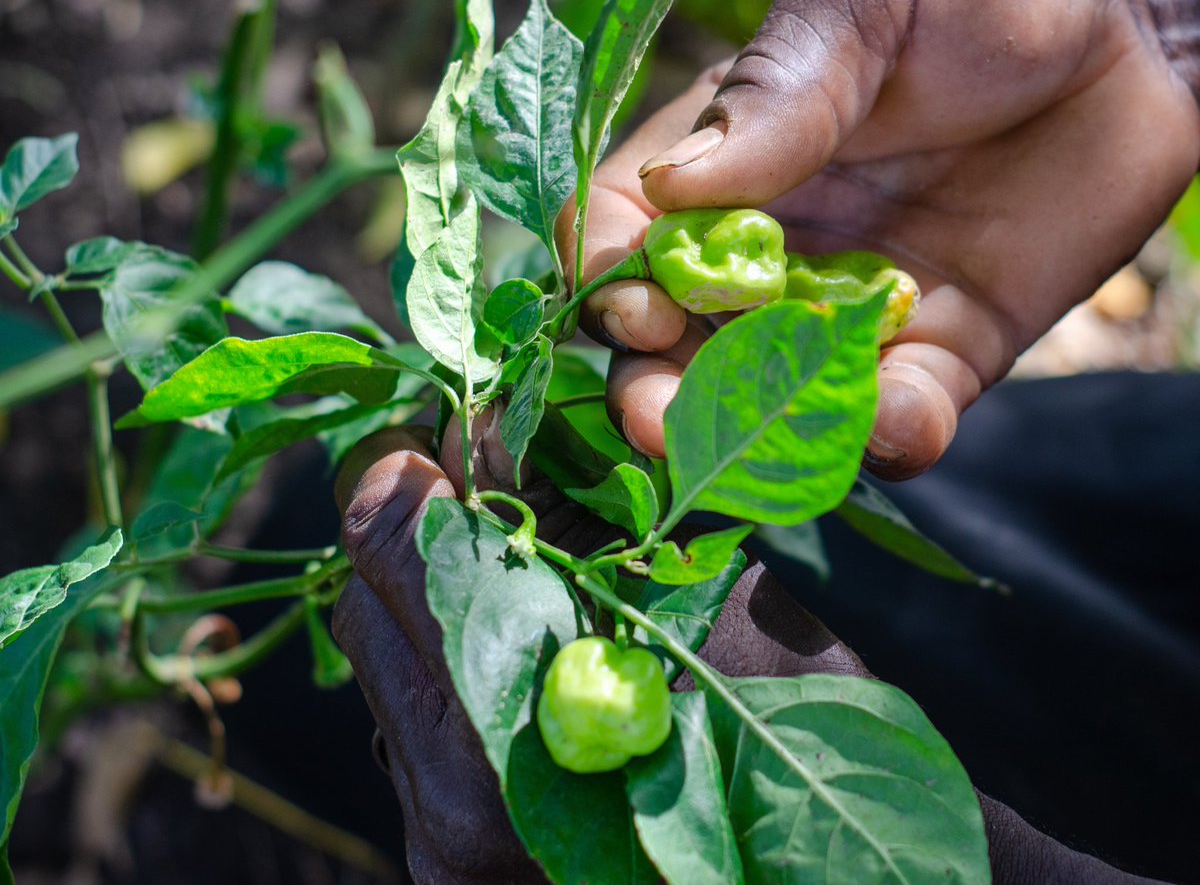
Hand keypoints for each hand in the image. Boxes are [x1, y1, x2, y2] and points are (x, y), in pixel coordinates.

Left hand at [331, 423, 1165, 883]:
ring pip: (382, 674)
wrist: (828, 870)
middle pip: (366, 612)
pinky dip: (449, 670)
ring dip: (429, 607)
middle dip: (414, 538)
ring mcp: (445, 844)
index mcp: (518, 722)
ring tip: (508, 574)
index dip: (410, 474)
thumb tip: (477, 431)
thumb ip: (573, 518)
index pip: (398, 552)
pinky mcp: (450, 858)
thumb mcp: (696, 592)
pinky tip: (518, 648)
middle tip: (471, 492)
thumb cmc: (796, 719)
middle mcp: (456, 803)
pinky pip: (411, 733)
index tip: (440, 436)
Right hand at [559, 0, 1199, 479]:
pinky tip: (897, 420)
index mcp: (724, 156)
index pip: (625, 226)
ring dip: (750, 434)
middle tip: (656, 416)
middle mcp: (769, 245)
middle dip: (652, 385)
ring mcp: (848, 309)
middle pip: (675, 339)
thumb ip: (774, 87)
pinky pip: (895, 417)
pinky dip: (887, 436)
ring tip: (757, 439)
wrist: (1140, 35)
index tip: (629, 296)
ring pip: (770, 398)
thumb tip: (673, 186)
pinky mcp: (939, 351)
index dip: (606, 268)